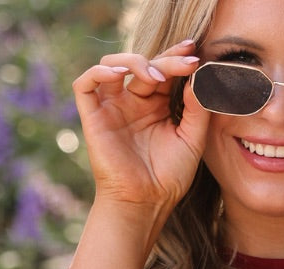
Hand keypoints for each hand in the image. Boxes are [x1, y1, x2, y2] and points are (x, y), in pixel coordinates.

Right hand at [72, 40, 209, 216]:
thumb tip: (198, 76)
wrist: (147, 203)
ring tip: (155, 75)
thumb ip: (198, 108)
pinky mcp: (93, 117)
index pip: (163, 71)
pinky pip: (85, 84)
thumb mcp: (193, 140)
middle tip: (185, 63)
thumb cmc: (170, 177)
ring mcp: (112, 108)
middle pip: (143, 65)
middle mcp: (132, 102)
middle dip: (165, 59)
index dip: (176, 57)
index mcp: (156, 106)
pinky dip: (98, 71)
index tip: (194, 51)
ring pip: (112, 65)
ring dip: (133, 60)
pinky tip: (119, 74)